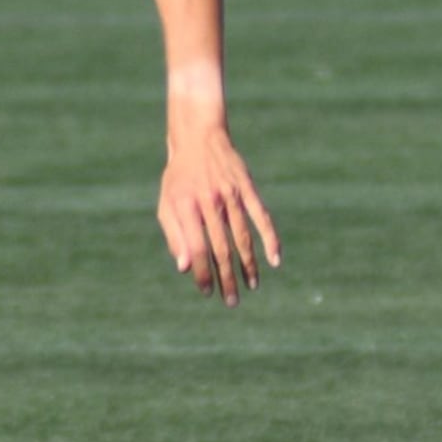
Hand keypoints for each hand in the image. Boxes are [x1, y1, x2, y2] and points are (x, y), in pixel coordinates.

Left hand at [158, 126, 280, 306]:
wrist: (198, 138)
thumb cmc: (179, 179)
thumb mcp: (167, 205)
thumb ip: (174, 237)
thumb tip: (184, 269)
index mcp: (185, 207)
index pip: (197, 248)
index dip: (202, 273)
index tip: (207, 291)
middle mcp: (209, 201)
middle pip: (221, 248)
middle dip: (227, 278)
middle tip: (231, 302)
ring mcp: (230, 194)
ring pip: (242, 237)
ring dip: (248, 265)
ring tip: (251, 286)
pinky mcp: (246, 187)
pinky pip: (261, 216)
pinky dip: (270, 238)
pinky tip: (275, 259)